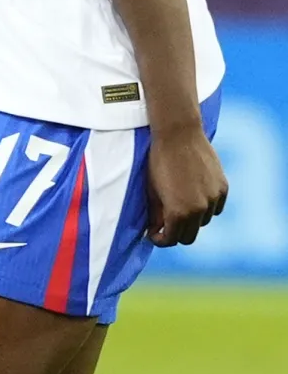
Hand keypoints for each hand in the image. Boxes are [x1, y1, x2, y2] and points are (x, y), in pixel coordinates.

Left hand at [147, 127, 227, 246]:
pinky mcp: (223, 188)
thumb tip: (157, 231)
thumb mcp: (152, 190)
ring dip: (192, 218)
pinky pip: (215, 207)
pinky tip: (195, 193)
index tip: (155, 235)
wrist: (178, 133)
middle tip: (167, 224)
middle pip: (189, 236)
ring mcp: (213, 199)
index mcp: (179, 212)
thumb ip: (156, 215)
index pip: (172, 240)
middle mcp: (199, 210)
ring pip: (203, 221)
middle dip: (176, 233)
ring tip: (181, 202)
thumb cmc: (159, 161)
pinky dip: (206, 206)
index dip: (161, 240)